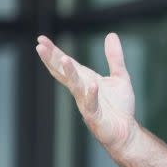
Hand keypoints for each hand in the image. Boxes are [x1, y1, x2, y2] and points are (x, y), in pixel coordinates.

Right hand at [35, 33, 135, 151]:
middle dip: (52, 60)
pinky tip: (92, 85)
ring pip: (75, 87)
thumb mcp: (119, 76)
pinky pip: (92, 105)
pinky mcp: (96, 117)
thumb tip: (111, 34)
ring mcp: (86, 104)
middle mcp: (81, 91)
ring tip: (64, 58)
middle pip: (63, 73)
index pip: (66, 64)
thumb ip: (114, 57)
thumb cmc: (119, 107)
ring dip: (69, 74)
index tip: (41, 39)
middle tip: (40, 46)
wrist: (126, 132)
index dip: (54, 52)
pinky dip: (91, 95)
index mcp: (85, 80)